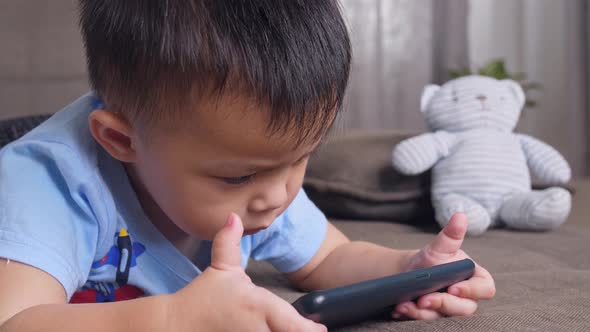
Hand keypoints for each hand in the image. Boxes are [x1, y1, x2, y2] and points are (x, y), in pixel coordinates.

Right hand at [168, 213, 325, 331]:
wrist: (174, 325)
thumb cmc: (202, 298)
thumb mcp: (220, 269)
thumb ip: (228, 242)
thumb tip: (233, 216)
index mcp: (257, 305)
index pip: (292, 322)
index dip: (309, 328)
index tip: (320, 328)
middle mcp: (256, 329)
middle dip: (297, 331)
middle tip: (309, 330)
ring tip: (287, 331)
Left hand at [393, 213, 495, 319]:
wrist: (409, 271)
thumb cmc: (431, 259)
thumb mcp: (440, 247)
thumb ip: (451, 235)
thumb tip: (460, 216)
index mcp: (474, 279)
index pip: (485, 289)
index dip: (472, 290)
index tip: (454, 288)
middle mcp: (466, 298)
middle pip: (465, 308)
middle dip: (444, 304)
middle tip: (425, 299)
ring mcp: (449, 310)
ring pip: (443, 317)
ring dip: (424, 313)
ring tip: (406, 304)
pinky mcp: (433, 316)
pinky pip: (425, 320)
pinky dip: (411, 314)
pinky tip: (399, 308)